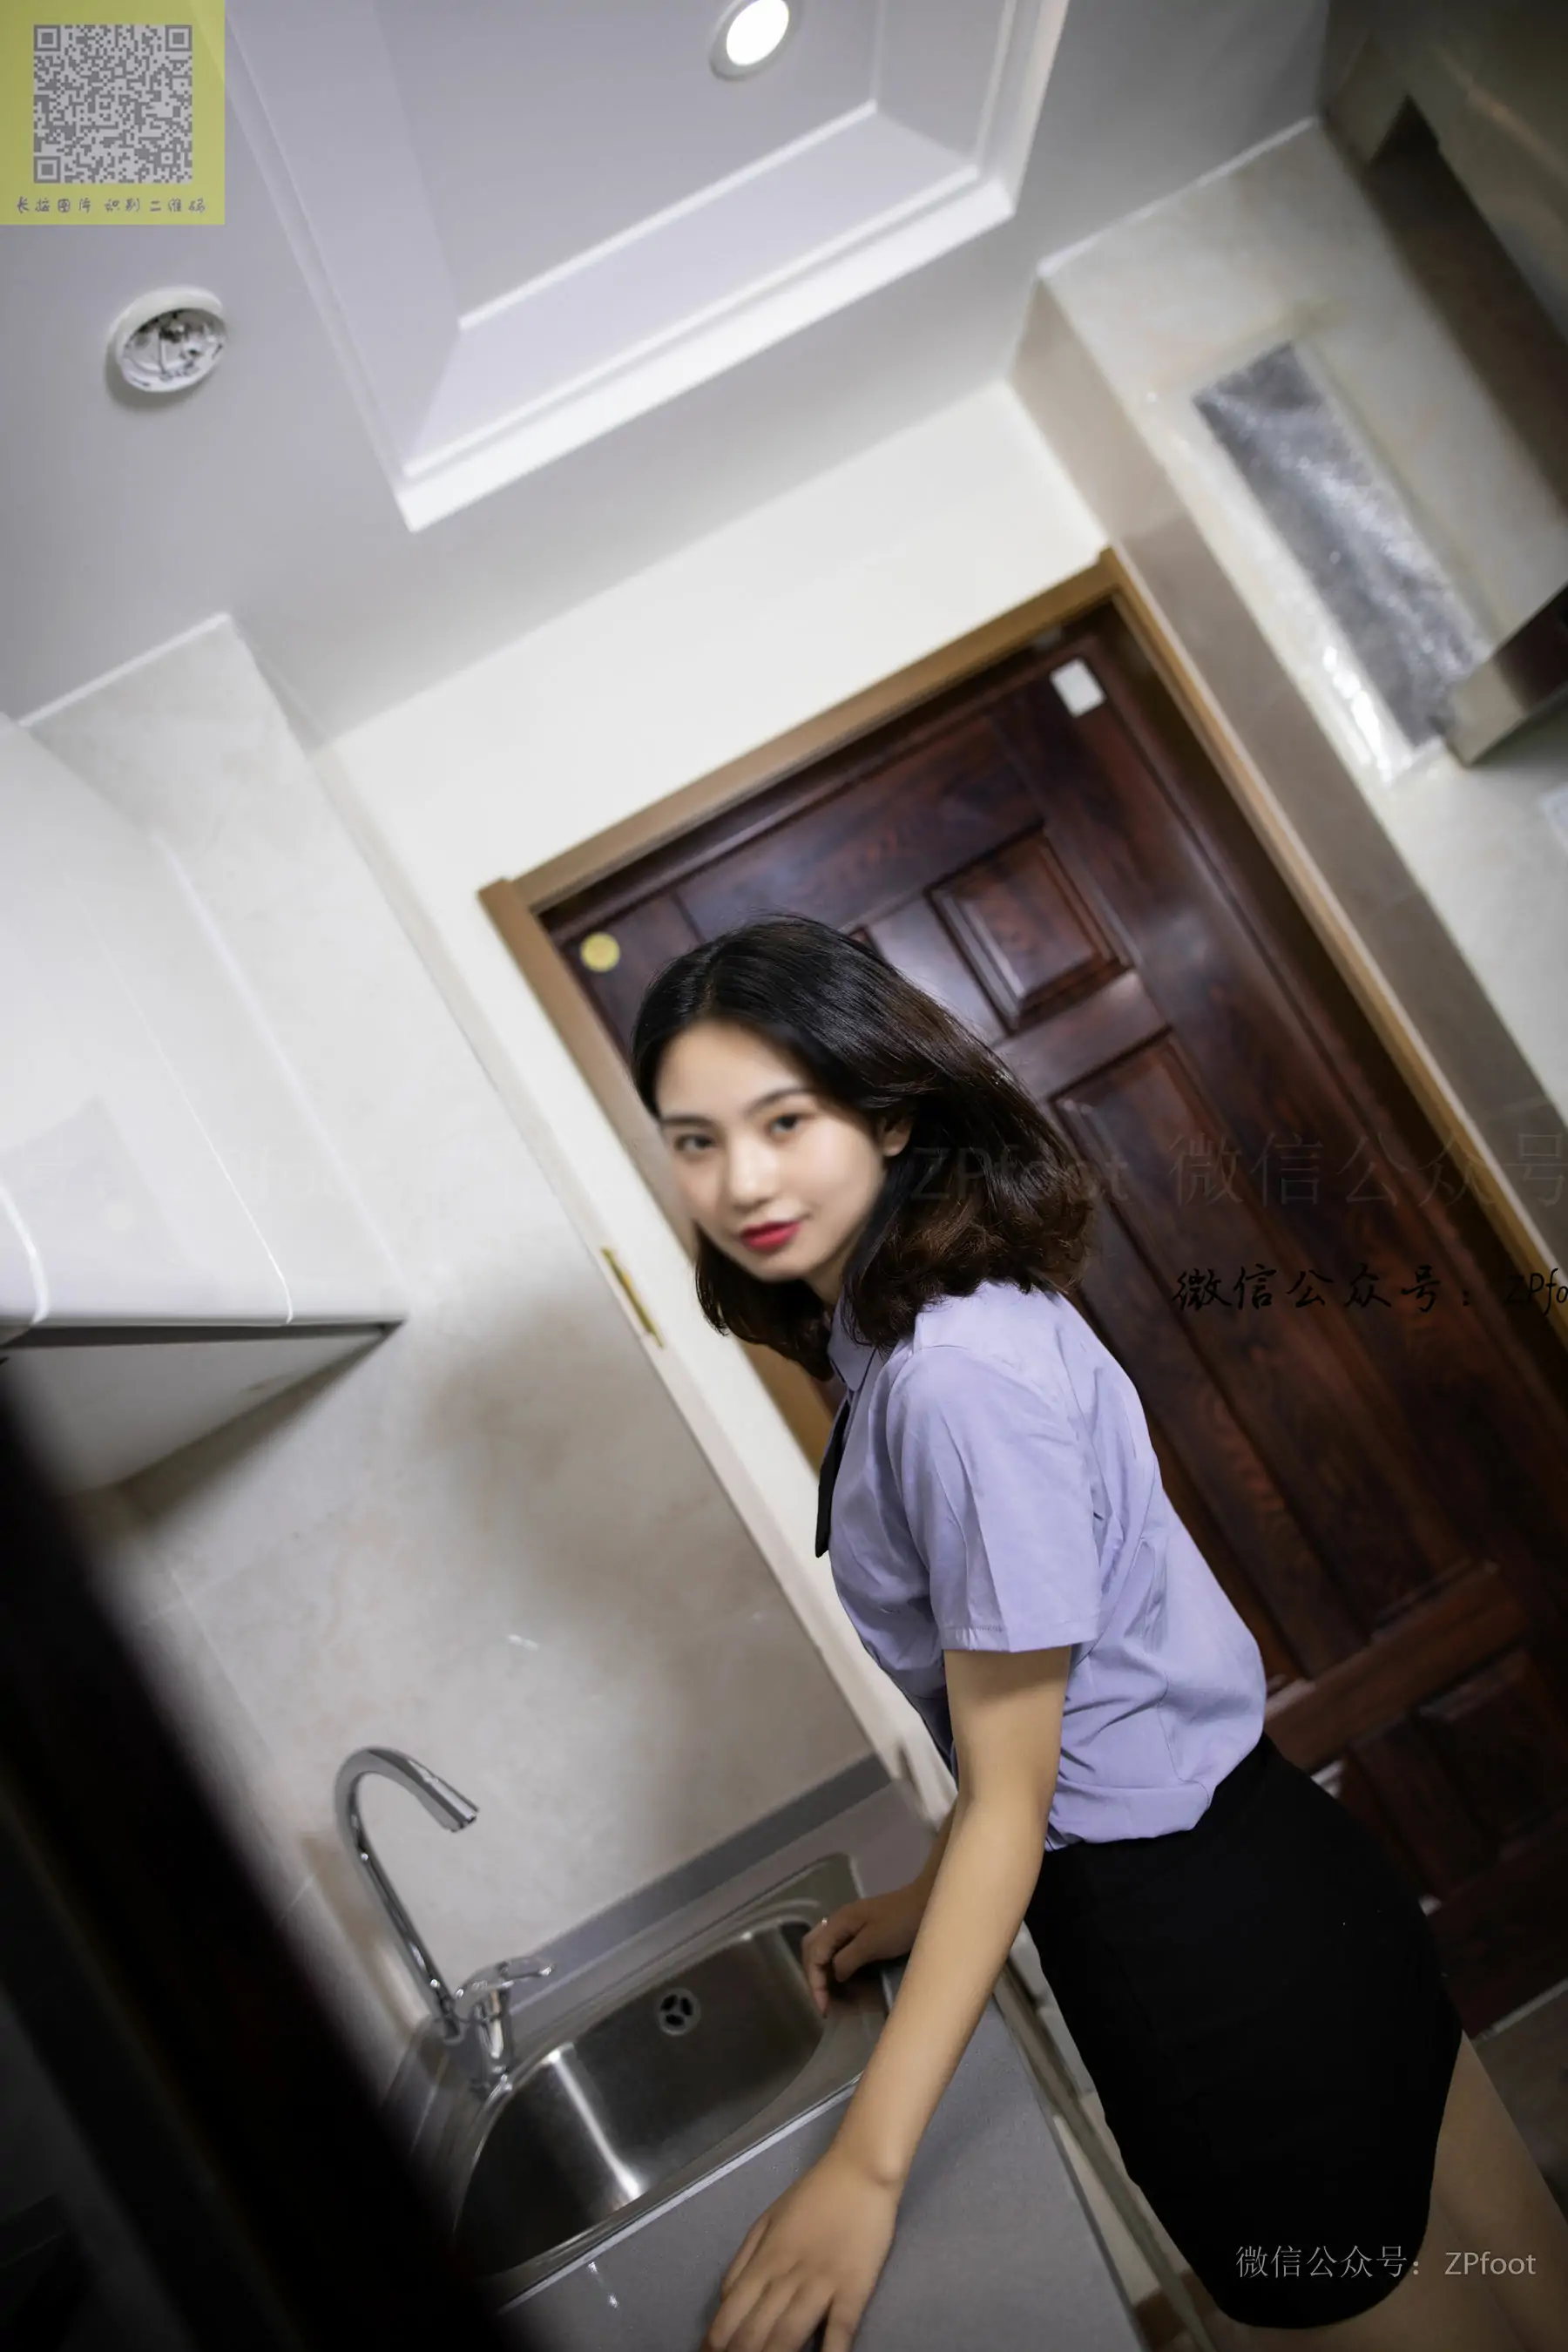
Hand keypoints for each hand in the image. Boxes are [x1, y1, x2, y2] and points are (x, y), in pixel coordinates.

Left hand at [700, 2147, 899, 2351]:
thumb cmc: (812, 2196)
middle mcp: (787, 2276)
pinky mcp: (854, 2288)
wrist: (859, 2172)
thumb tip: (724, 2301)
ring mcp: (821, 2284)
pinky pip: (839, 2329)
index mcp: (764, 2260)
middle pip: (755, 2331)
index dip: (716, 2343)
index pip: (730, 2312)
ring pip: (788, 2335)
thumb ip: (743, 2261)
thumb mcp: (767, 2221)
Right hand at [799, 1882, 927, 2017]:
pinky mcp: (860, 1928)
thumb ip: (847, 1960)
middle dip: (813, 1977)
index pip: (814, 1955)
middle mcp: (838, 1920)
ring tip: (829, 1994)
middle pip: (811, 1949)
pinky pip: (837, 1947)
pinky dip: (833, 1963)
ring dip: (821, 1970)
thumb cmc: (900, 1924)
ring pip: (823, 1947)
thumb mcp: (873, 1944)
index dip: (815, 1984)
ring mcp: (849, 1923)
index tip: (825, 2009)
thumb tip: (834, 1976)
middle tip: (823, 2002)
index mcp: (838, 1922)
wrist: (926, 1902)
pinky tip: (841, 1976)